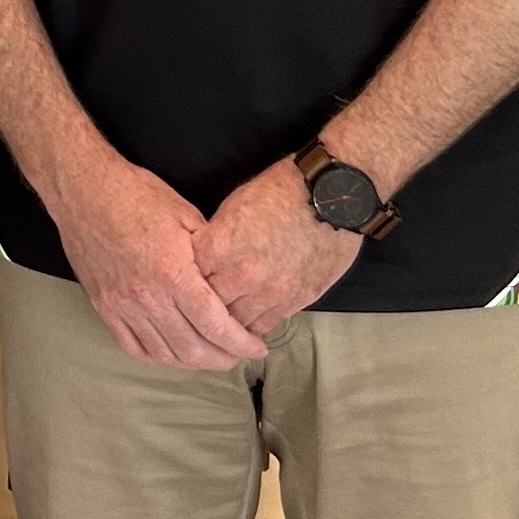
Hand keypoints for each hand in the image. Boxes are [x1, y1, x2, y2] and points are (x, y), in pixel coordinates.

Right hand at [43, 150, 261, 370]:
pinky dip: (158, 357)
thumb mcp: (186, 215)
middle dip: (223, 358)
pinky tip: (173, 353)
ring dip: (193, 363)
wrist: (83, 191)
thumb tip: (234, 280)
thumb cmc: (135, 195)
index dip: (241, 344)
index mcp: (173, 273)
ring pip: (164, 354)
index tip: (257, 347)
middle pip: (193, 349)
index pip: (216, 325)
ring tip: (211, 356)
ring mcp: (122, 306)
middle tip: (239, 354)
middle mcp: (147, 297)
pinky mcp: (104, 307)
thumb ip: (211, 253)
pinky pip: (133, 347)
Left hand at [194, 157, 360, 338]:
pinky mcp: (294, 299)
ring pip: (235, 322)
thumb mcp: (234, 207)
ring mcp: (269, 290)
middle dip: (203, 308)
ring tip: (223, 321)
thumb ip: (214, 239)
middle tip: (200, 311)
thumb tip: (202, 260)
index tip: (185, 286)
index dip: (185, 283)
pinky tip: (249, 321)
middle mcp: (240, 273)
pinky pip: (264, 324)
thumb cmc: (283, 192)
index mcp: (219, 246)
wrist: (333, 196)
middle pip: (207, 306)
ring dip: (228, 321)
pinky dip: (254, 325)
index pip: (187, 278)